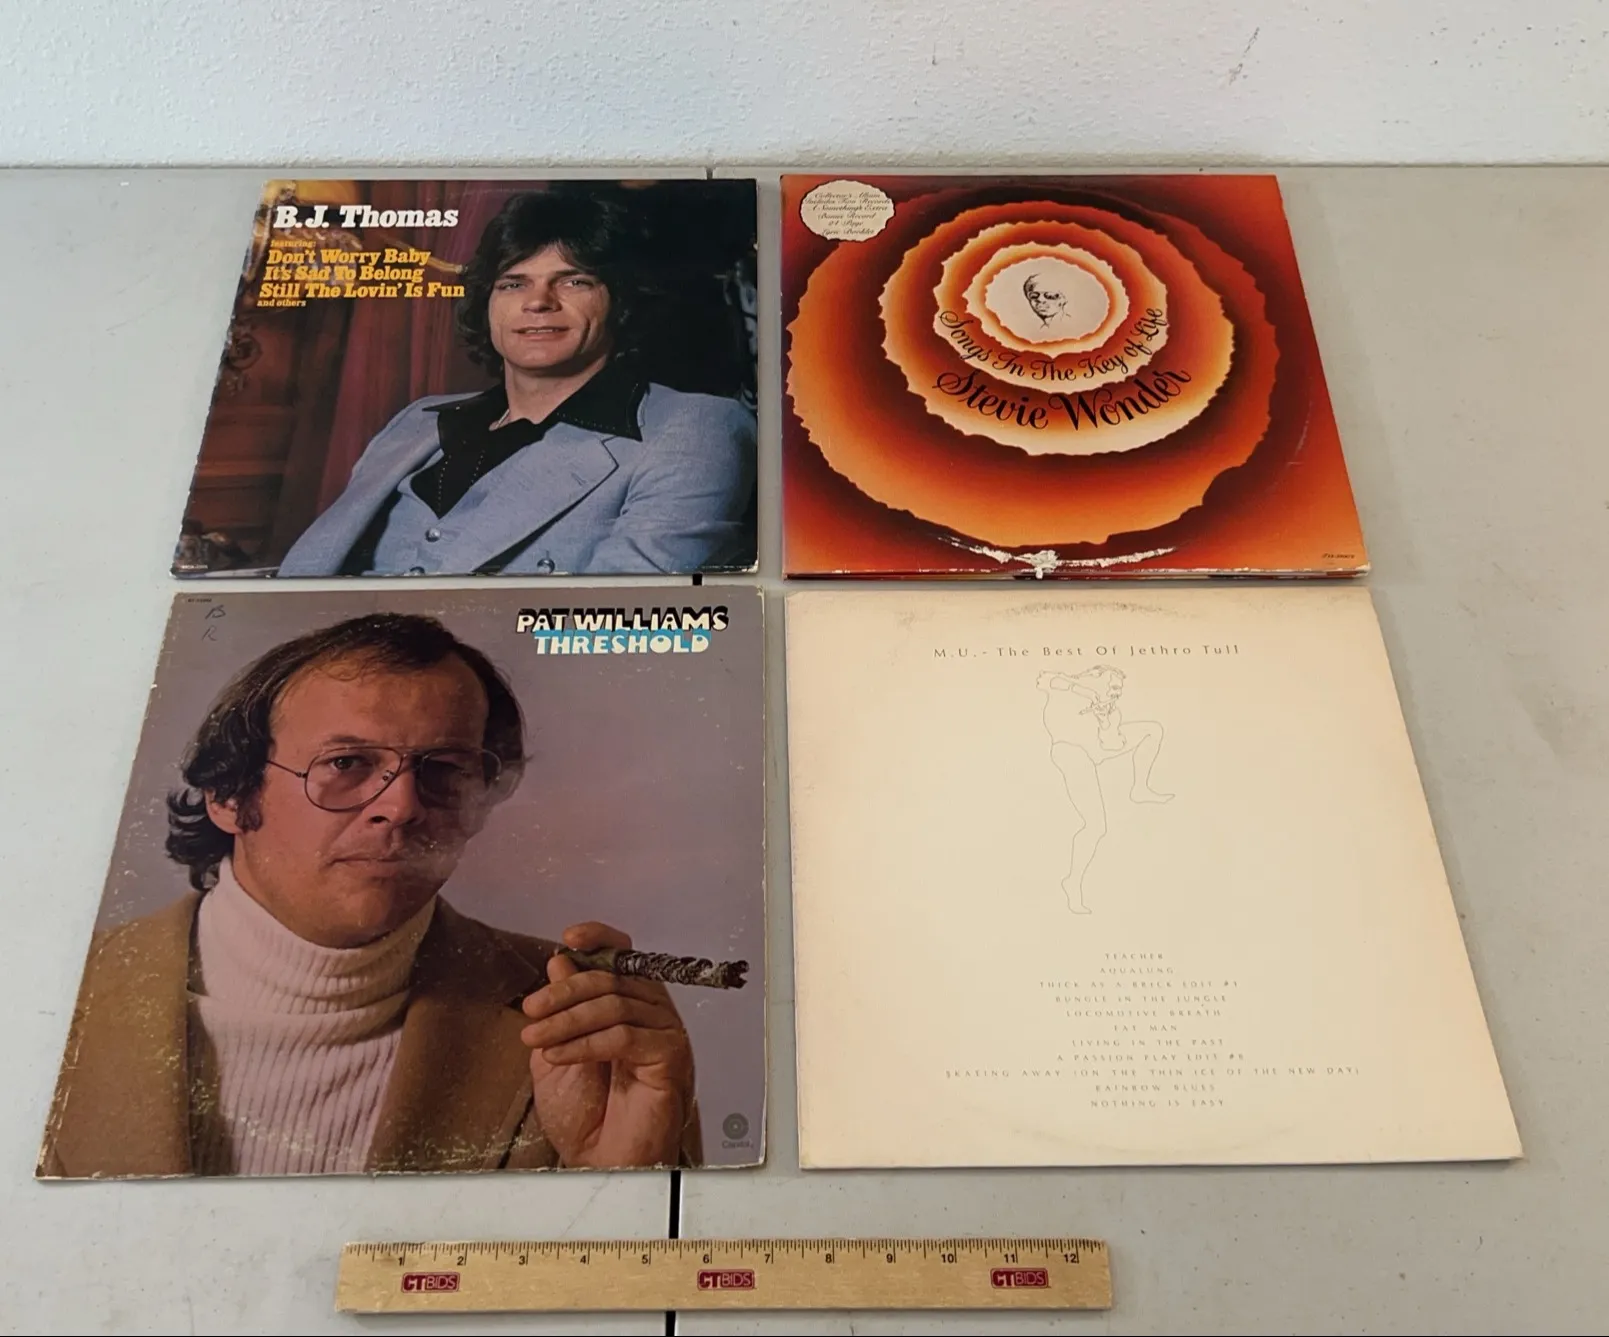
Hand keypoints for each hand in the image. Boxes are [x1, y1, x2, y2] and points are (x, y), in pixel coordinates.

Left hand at [520, 921, 694, 1167]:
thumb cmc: (586, 1115)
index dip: (599, 938)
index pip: (623, 954)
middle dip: (564, 991)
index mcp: (629, 1002)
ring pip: (614, 1004)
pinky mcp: (670, 1057)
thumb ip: (560, 1008)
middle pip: (611, 976)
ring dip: (567, 1021)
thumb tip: (560, 961)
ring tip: (537, 1041)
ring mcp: (664, 1033)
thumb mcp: (556, 1050)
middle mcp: (652, 1011)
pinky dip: (584, 1043)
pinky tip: (559, 1056)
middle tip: (532, 1011)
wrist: (599, 1162)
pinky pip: (624, 1035)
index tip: (569, 938)